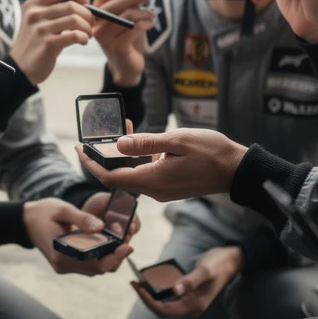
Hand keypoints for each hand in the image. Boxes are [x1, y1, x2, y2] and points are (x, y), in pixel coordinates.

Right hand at [10, 0, 93, 84]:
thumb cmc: (34, 44)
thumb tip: (81, 4)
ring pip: (75, 19)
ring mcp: (40, 29)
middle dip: (87, 14)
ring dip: (87, 27)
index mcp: (32, 5)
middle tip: (91, 23)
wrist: (20, 68)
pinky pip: (74, 35)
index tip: (85, 2)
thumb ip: (53, 10)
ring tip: (87, 34)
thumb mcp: (37, 21)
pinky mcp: (48, 44)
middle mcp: (34, 14)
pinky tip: (83, 41)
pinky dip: (84, 37)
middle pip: (71, 4)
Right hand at [23, 197, 137, 274]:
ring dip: (110, 257)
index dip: (114, 257)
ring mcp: (64, 266)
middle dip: (116, 257)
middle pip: (98, 269)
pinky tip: (108, 242)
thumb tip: (102, 228)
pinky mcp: (66, 263)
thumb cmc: (43, 212)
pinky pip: (88, 265)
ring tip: (121, 239)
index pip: (95, 265)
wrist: (25, 220)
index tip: (127, 245)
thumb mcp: (63, 209)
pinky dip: (100, 256)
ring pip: (95, 269)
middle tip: (127, 239)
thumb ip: (82, 218)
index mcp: (62, 255)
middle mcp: (64, 265)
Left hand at [76, 128, 246, 201]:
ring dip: (125, 154)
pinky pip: (147, 174)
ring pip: (133, 173)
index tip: (80, 147)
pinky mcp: (171, 186)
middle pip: (118, 176)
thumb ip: (146, 143)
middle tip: (103, 131)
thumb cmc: (211, 152)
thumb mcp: (177, 140)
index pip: (109, 177)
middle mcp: (154, 190)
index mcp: (152, 181)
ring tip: (126, 128)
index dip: (91, 164)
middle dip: (107, 154)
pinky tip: (145, 141)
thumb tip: (118, 144)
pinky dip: (140, 158)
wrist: (238, 170)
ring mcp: (163, 190)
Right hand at [91, 0, 155, 87]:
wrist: (126, 68)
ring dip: (143, 12)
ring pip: (127, 16)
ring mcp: (105, 38)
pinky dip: (146, 23)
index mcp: (96, 18)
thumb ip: (127, 7)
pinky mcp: (118, 47)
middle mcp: (97, 27)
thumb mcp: (125, 21)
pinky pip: (135, 28)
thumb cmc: (126, 42)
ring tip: (151, 14)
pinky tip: (149, 24)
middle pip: (114, 5)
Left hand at [132, 246, 243, 318]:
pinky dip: (159, 290)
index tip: (138, 289)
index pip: (166, 310)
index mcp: (195, 305)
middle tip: (135, 284)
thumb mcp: (205, 270)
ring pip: (165, 304)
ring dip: (151, 296)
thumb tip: (175, 290)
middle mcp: (191, 307)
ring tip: (139, 282)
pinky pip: (170, 296)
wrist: (231, 260)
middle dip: (147, 299)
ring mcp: (190, 301)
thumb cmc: (219, 264)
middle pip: (163, 310)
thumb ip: (191, 281)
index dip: (149, 302)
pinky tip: (151, 281)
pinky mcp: (188, 294)